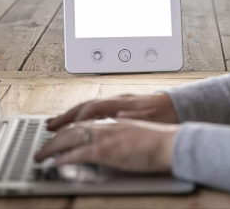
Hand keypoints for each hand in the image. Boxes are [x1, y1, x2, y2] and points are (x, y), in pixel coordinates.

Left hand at [34, 119, 178, 172]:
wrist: (171, 143)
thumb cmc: (158, 142)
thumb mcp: (132, 133)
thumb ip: (117, 134)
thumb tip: (107, 142)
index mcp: (111, 120)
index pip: (81, 121)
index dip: (65, 126)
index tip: (53, 131)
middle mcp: (105, 124)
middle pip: (71, 128)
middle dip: (53, 138)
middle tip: (40, 147)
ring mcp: (105, 136)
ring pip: (70, 138)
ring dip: (52, 147)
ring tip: (41, 155)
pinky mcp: (107, 150)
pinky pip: (80, 153)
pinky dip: (66, 157)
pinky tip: (56, 162)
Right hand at [46, 93, 177, 130]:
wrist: (180, 106)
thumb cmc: (167, 114)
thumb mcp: (151, 118)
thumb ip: (132, 117)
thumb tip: (117, 117)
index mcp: (121, 102)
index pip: (92, 108)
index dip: (76, 119)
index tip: (64, 130)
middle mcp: (115, 100)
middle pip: (84, 106)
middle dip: (64, 116)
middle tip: (49, 127)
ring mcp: (115, 102)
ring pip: (86, 107)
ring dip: (69, 116)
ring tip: (54, 124)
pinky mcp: (118, 107)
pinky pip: (93, 110)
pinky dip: (80, 116)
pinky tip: (74, 122)